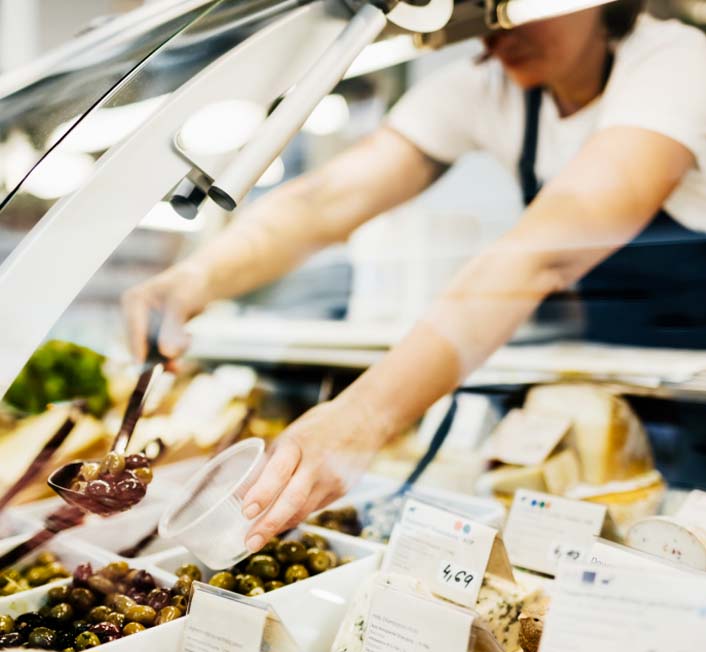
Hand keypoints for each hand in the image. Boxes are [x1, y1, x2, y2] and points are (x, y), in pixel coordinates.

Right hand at [121, 261, 211, 360]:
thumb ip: (173, 328)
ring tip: (189, 339)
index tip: (142, 369)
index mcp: (133, 301)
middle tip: (180, 362)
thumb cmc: (191, 284)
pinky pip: (163, 349)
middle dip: (162, 353)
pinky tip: (189, 337)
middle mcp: (134, 314)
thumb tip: (166, 353)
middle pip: (142, 344)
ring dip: (172, 352)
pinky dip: (176, 350)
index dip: (138, 351)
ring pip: (154, 350)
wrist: (204, 280)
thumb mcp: (181, 304)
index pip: (134, 331)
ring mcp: (145, 324)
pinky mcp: (156, 333)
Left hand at [241, 396, 386, 551]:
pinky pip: (314, 508)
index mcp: (299, 443)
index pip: (279, 470)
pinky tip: (281, 523)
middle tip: (250, 542)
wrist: (364, 419)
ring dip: (279, 526)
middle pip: (292, 499)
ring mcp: (333, 479)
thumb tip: (240, 490)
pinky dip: (295, 516)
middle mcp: (317, 463)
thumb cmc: (320, 426)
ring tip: (257, 539)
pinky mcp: (341, 491)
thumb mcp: (291, 435)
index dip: (262, 492)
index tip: (246, 511)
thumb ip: (271, 461)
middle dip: (269, 523)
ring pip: (303, 510)